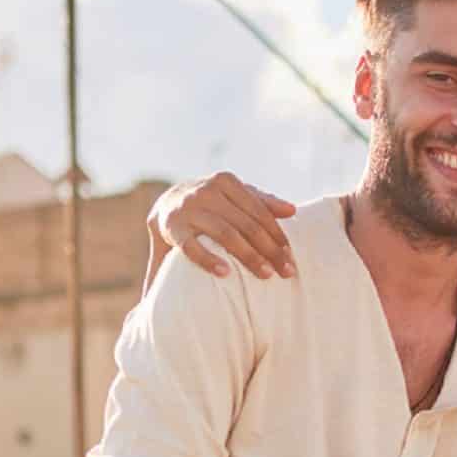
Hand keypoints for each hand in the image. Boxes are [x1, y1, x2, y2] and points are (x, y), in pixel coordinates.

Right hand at [149, 173, 297, 279]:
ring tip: (265, 275)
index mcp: (226, 182)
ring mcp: (188, 209)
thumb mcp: (233, 196)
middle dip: (270, 249)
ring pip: (225, 233)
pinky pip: (191, 246)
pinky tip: (225, 273)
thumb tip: (292, 211)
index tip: (292, 257)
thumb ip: (261, 202)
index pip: (259, 211)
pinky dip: (208, 259)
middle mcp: (207, 192)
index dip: (277, 234)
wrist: (165, 205)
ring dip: (248, 256)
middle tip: (286, 272)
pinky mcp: (171, 228)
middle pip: (246, 224)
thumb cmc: (209, 204)